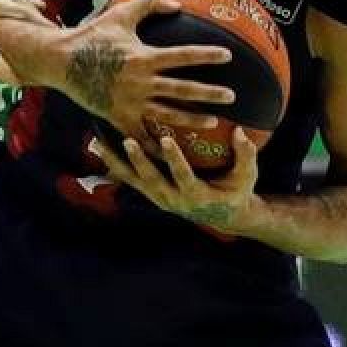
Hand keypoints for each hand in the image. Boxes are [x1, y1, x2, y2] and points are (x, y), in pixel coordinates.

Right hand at [51, 0, 234, 142]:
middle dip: (208, 93)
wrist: (61, 61)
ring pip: (167, 114)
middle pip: (181, 89)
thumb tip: (177, 3)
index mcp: (143, 57)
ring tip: (212, 122)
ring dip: (191, 119)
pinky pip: (140, 134)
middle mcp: (140, 82)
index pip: (182, 56)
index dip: (206, 55)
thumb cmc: (91, 36)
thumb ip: (149, 5)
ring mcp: (130, 102)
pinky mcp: (118, 116)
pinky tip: (171, 150)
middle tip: (231, 96)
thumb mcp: (120, 15)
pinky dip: (155, 144)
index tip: (227, 56)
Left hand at [90, 129, 261, 234]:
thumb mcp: (246, 176)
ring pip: (134, 180)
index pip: (183, 177)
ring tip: (99, 143)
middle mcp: (173, 200)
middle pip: (152, 180)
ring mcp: (159, 198)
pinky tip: (99, 148)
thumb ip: (245, 155)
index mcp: (196, 196)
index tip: (165, 139)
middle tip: (128, 140)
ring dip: (116, 162)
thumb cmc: (236, 190)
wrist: (222, 215)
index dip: (173, 159)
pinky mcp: (150, 194)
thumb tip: (240, 132)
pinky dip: (113, 164)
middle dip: (139, 161)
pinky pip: (129, 179)